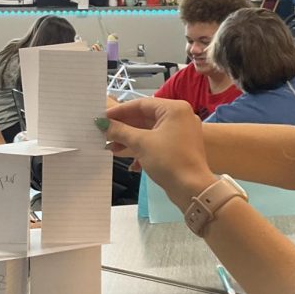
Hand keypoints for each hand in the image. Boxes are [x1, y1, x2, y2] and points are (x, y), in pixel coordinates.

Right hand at [100, 98, 214, 207]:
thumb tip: (102, 123)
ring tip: (112, 148)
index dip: (119, 111)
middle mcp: (180, 117)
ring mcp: (181, 132)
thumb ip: (120, 131)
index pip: (141, 104)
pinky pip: (157, 142)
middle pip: (145, 117)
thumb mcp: (141, 143)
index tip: (102, 118)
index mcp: (174, 109)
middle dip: (124, 128)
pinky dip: (143, 148)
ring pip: (150, 131)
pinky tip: (130, 162)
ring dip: (130, 139)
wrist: (192, 189)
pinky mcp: (180, 147)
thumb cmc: (169, 160)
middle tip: (105, 134)